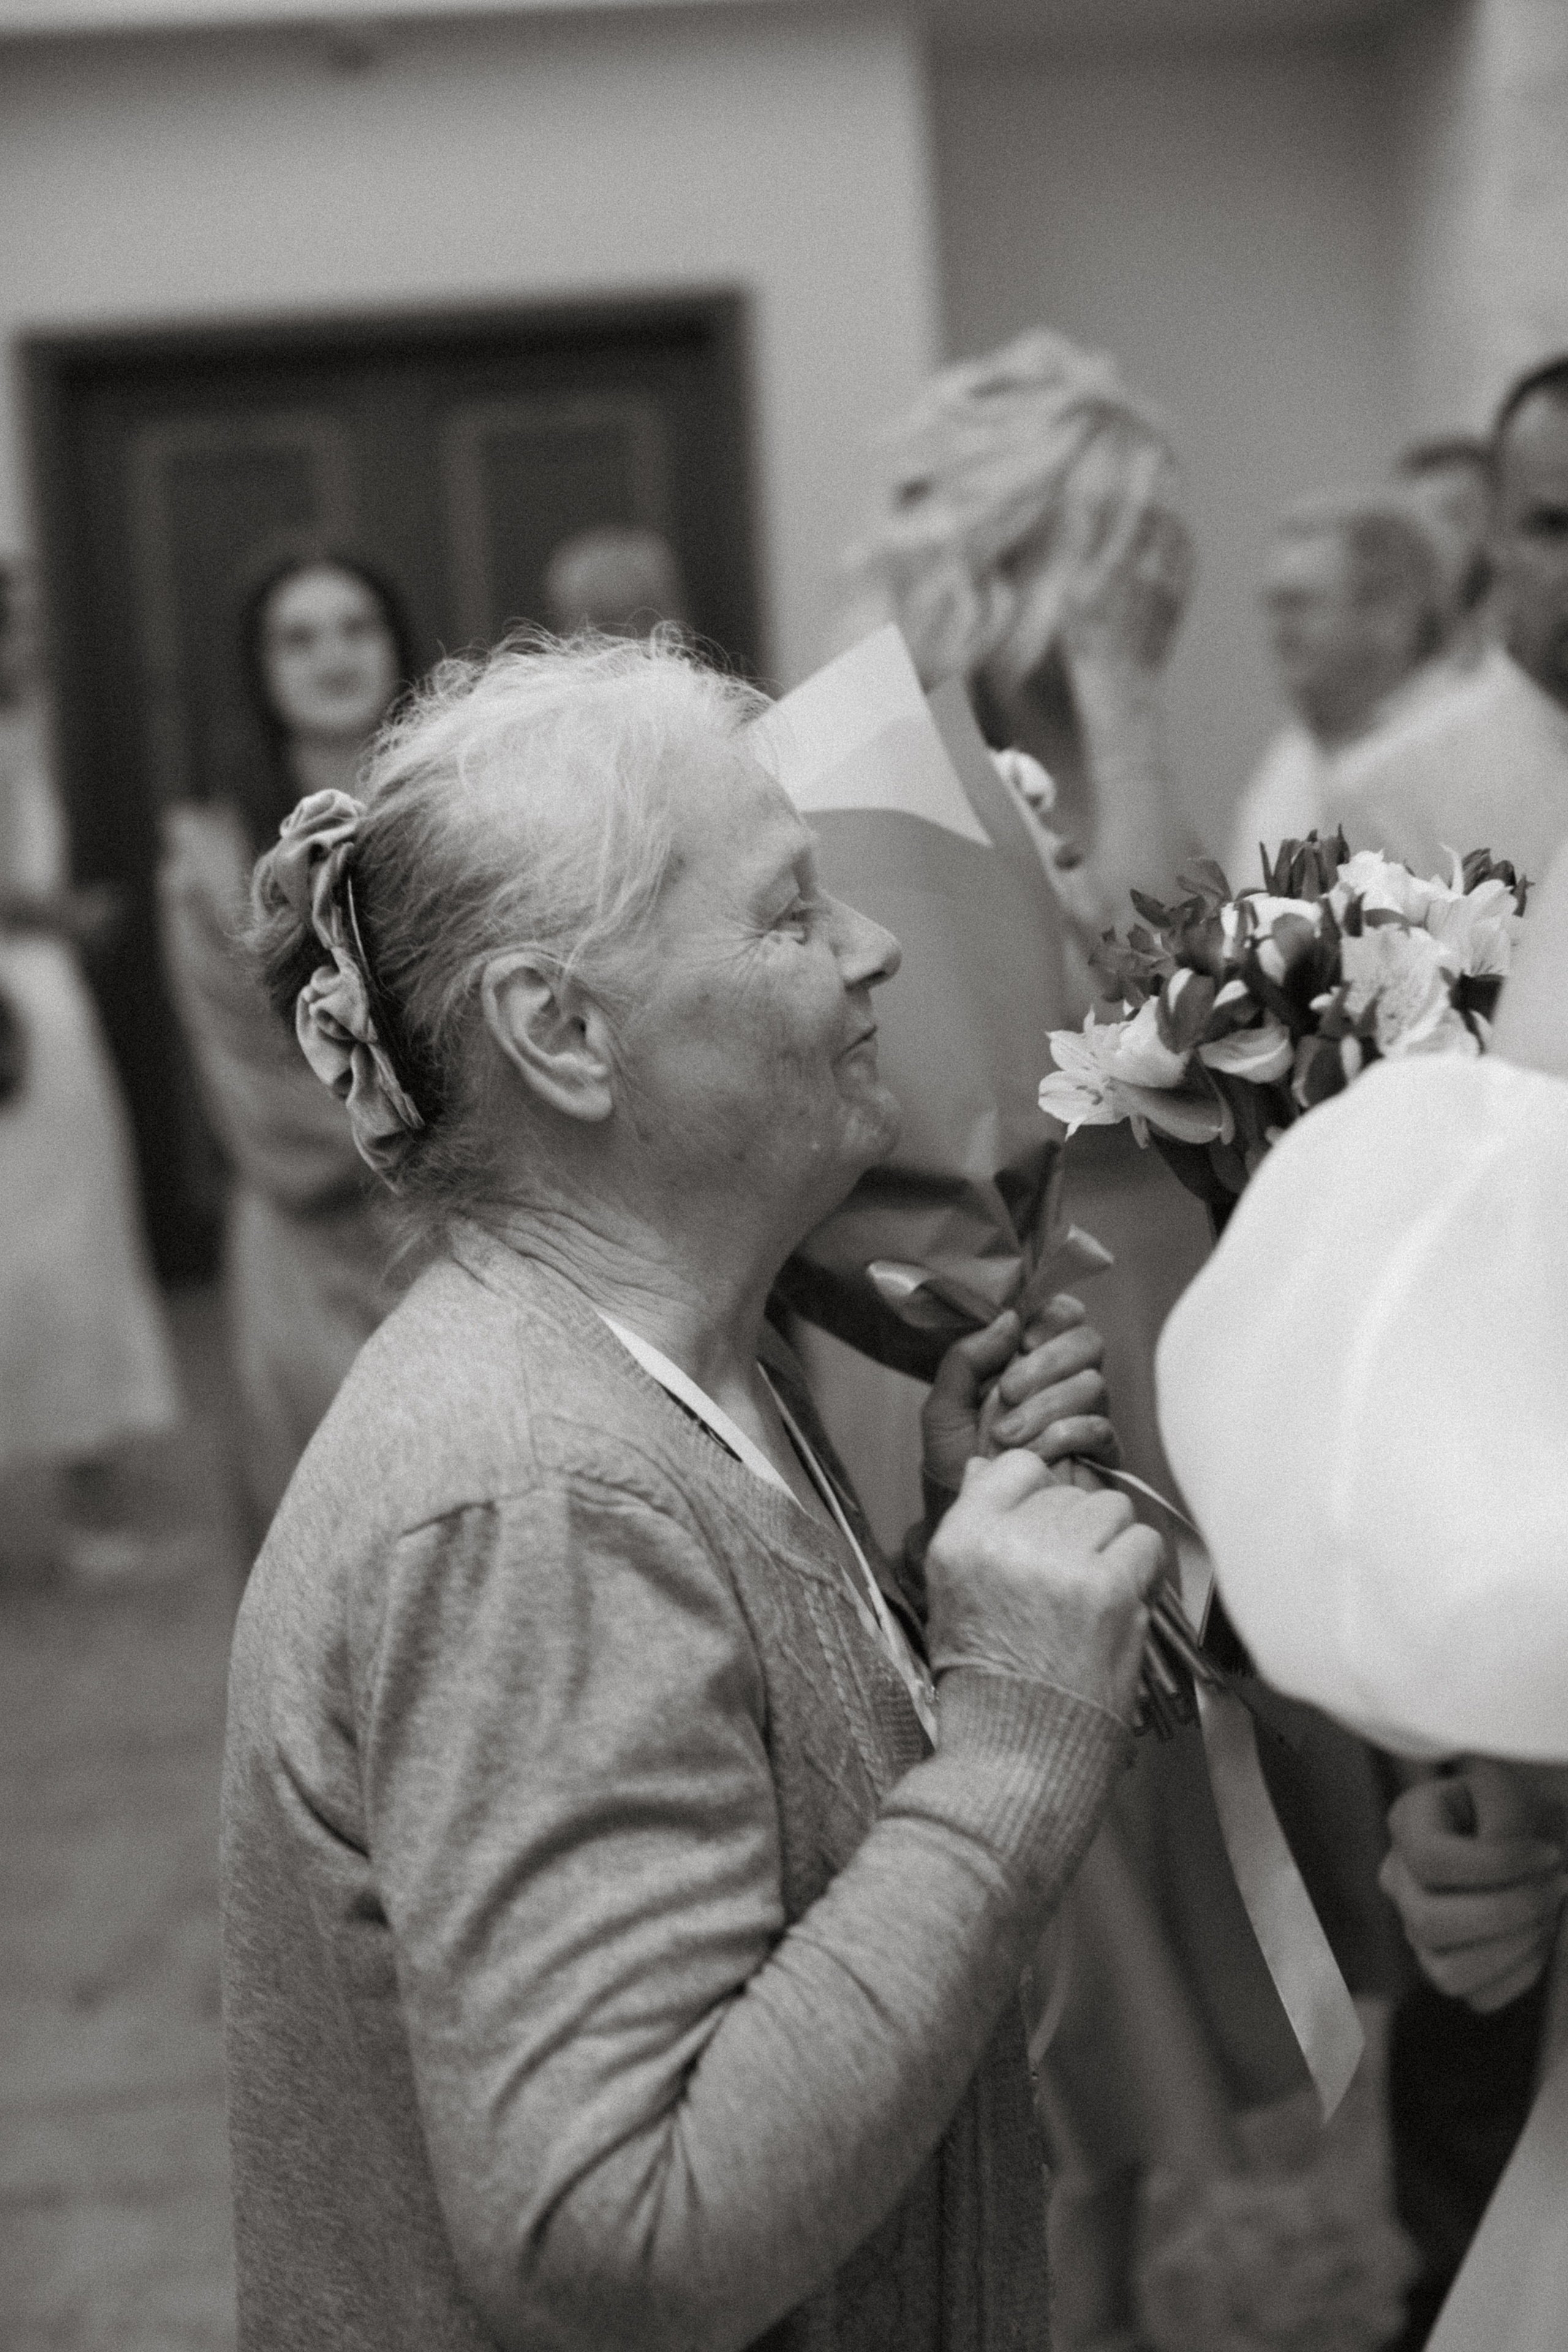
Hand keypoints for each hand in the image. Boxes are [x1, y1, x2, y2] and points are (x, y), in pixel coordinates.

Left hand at [921, 1298, 1117, 1500]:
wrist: (968, 1522)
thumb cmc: (954, 1467)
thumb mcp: (943, 1409)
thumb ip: (967, 1360)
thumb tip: (1008, 1319)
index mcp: (1026, 1361)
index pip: (1062, 1314)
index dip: (1050, 1317)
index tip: (1022, 1340)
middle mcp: (1061, 1382)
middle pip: (1088, 1341)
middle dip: (1047, 1362)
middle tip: (1009, 1392)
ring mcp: (1083, 1417)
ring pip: (1093, 1383)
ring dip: (1046, 1406)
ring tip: (1007, 1437)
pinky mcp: (1098, 1455)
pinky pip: (1101, 1428)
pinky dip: (1066, 1436)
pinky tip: (1036, 1454)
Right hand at [925, 1450, 1163, 1722]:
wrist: (1016, 1754)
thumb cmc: (986, 1679)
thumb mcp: (951, 1594)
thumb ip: (973, 1525)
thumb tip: (983, 1466)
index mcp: (961, 1539)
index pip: (1016, 1466)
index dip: (1040, 1494)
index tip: (1046, 1530)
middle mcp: (1006, 1541)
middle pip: (1070, 1491)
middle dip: (1078, 1530)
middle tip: (1071, 1581)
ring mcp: (1059, 1562)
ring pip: (1112, 1509)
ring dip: (1112, 1544)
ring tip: (1097, 1591)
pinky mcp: (1108, 1590)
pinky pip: (1145, 1542)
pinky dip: (1142, 1571)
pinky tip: (1122, 1603)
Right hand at [1380, 1761, 1567, 2011]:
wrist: (1541, 1842)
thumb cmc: (1524, 1813)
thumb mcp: (1511, 1794)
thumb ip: (1502, 1822)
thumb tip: (1502, 1867)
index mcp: (1407, 1824)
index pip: (1431, 1859)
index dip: (1497, 1864)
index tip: (1551, 1852)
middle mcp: (1399, 1881)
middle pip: (1430, 1922)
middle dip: (1509, 1911)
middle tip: (1557, 1887)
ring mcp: (1416, 1932)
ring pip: (1448, 1973)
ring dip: (1515, 1947)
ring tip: (1548, 1914)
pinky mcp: (1446, 1969)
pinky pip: (1478, 1997)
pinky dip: (1520, 1972)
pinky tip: (1536, 1937)